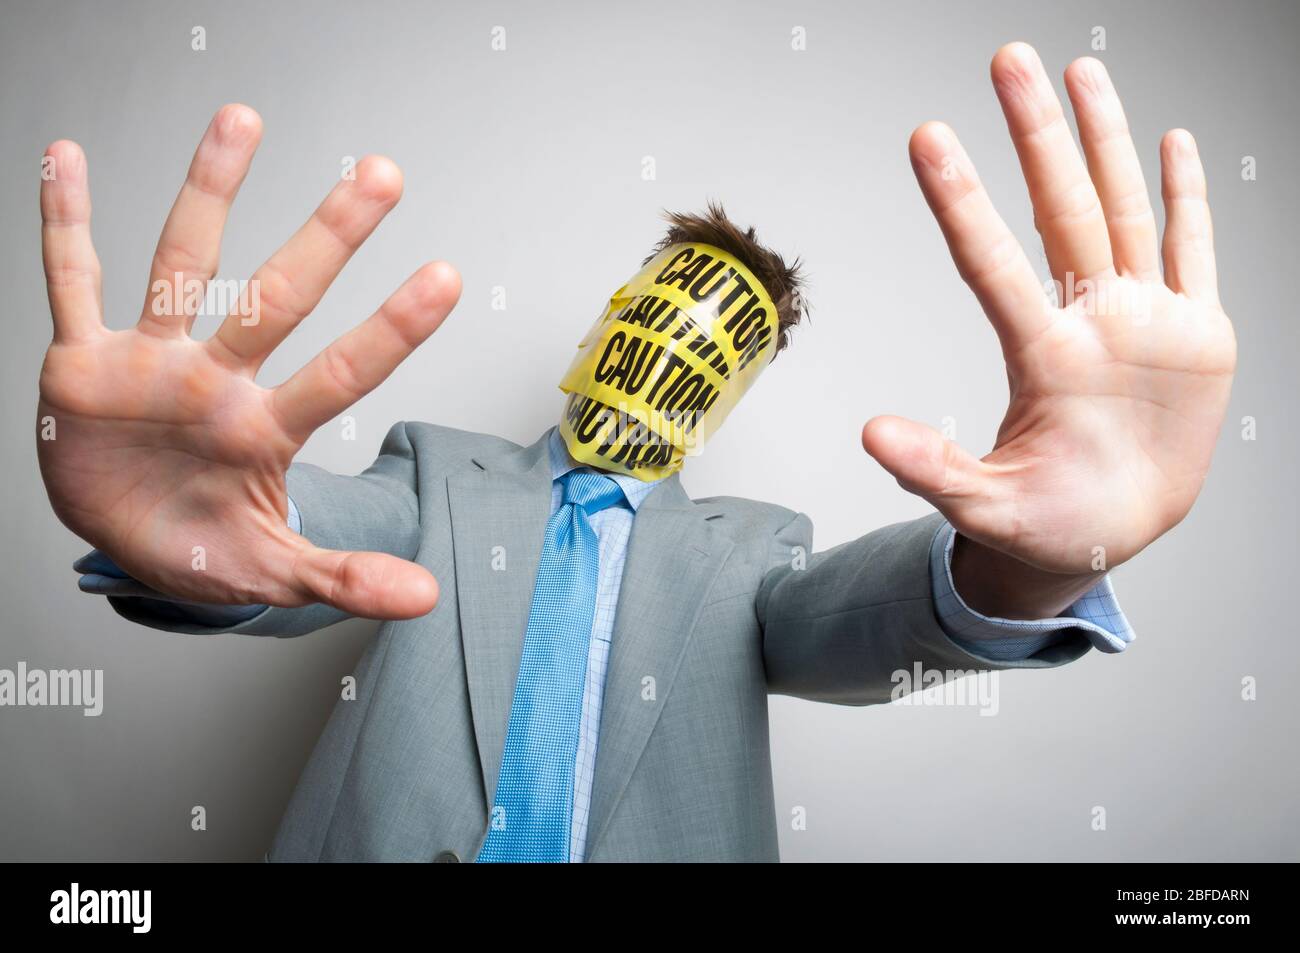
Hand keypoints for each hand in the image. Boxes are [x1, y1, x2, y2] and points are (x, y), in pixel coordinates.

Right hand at [36, 105, 459, 618]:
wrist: (121, 537)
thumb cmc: (198, 546)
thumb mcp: (269, 573)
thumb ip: (342, 578)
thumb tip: (425, 596)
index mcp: (265, 430)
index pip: (343, 372)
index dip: (391, 329)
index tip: (446, 277)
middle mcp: (218, 381)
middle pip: (278, 297)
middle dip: (328, 237)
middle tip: (381, 174)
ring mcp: (153, 363)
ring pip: (184, 265)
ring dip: (208, 192)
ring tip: (243, 119)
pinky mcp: (85, 361)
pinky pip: (71, 282)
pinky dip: (65, 226)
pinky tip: (67, 161)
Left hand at [862, 43, 1235, 606]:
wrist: (1112, 533)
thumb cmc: (1045, 524)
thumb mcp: (984, 505)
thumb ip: (934, 469)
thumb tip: (869, 434)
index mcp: (1040, 360)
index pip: (992, 263)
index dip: (962, 203)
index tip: (927, 140)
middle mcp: (1088, 323)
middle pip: (1062, 210)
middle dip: (1037, 134)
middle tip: (1006, 60)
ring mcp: (1143, 322)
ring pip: (1124, 211)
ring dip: (1105, 141)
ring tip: (1081, 72)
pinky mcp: (1197, 336)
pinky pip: (1194, 254)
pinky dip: (1187, 200)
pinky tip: (1171, 142)